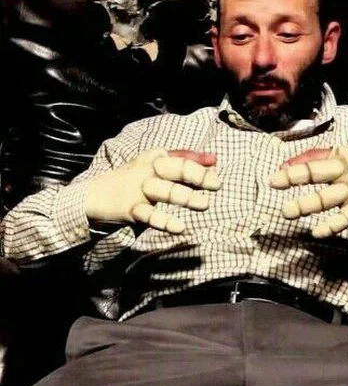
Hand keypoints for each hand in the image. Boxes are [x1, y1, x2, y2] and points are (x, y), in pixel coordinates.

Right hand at [85, 148, 220, 232]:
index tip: (217, 178)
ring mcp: (139, 189)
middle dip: (196, 175)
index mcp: (156, 158)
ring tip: (204, 204)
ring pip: (165, 191)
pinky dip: (164, 221)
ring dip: (185, 197)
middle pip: (174, 169)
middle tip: (216, 184)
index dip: (201, 168)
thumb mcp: (156, 165)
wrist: (92, 195)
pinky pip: (149, 215)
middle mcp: (148, 170)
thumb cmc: (133, 179)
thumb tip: (214, 159)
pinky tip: (179, 226)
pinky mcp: (131, 209)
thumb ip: (185, 160)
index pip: (182, 159)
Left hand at [270, 146, 347, 237]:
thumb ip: (313, 160)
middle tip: (274, 182)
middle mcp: (346, 171)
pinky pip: (344, 218)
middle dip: (295, 177)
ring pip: (326, 198)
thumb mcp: (340, 159)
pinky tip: (316, 232)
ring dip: (305, 205)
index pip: (312, 161)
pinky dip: (331, 226)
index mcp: (339, 156)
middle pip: (317, 173)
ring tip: (287, 212)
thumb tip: (284, 165)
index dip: (292, 168)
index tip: (274, 178)